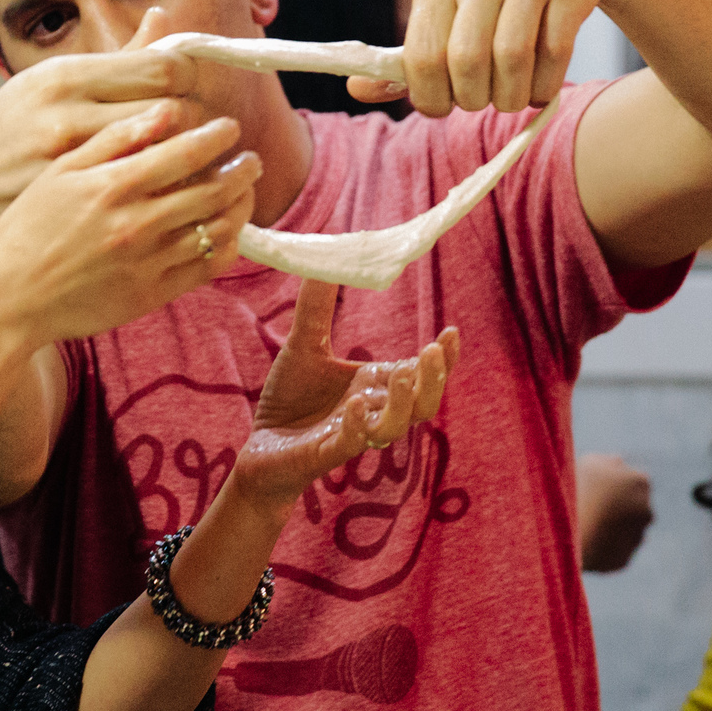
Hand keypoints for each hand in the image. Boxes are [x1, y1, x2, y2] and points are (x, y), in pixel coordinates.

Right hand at [0, 8, 200, 287]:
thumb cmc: (10, 132)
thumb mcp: (51, 85)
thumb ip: (116, 61)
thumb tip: (162, 20)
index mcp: (63, 80)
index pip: (157, 71)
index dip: (192, 80)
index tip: (203, 91)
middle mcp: (67, 122)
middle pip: (171, 118)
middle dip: (206, 128)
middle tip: (226, 136)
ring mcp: (72, 174)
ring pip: (170, 168)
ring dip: (207, 171)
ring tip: (225, 171)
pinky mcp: (77, 215)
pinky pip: (152, 210)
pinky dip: (185, 208)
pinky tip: (197, 205)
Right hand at [0, 100, 260, 344]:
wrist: (9, 298)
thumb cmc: (29, 228)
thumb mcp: (60, 172)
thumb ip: (114, 139)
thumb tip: (163, 110)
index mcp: (113, 185)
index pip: (185, 151)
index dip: (216, 137)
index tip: (228, 128)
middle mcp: (136, 223)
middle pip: (212, 190)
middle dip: (241, 170)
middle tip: (250, 159)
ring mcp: (148, 261)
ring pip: (218, 228)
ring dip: (241, 206)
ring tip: (244, 191)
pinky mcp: (152, 294)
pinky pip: (207, 267)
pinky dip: (228, 246)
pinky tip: (227, 233)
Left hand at [230, 279, 458, 512]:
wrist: (260, 449)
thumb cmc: (289, 400)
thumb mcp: (303, 345)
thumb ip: (316, 305)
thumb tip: (327, 256)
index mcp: (375, 386)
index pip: (421, 374)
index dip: (443, 358)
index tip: (452, 331)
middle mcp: (373, 411)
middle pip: (423, 404)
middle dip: (434, 379)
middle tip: (435, 350)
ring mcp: (353, 435)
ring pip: (395, 427)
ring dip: (404, 402)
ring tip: (403, 371)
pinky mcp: (326, 454)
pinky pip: (352, 444)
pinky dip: (358, 426)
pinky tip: (355, 404)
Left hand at [356, 0, 623, 117]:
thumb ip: (405, 51)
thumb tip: (356, 90)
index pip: (422, 55)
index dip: (429, 96)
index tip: (442, 106)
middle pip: (467, 61)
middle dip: (472, 99)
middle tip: (480, 101)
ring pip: (512, 59)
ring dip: (510, 97)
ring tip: (511, 98)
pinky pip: (555, 53)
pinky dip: (544, 85)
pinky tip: (539, 87)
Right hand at [576, 453, 653, 571]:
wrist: (563, 532)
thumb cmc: (575, 490)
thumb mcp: (588, 463)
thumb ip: (608, 461)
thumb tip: (618, 463)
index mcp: (640, 482)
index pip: (634, 480)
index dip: (615, 483)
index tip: (596, 486)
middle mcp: (646, 511)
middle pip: (634, 506)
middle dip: (619, 506)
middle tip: (591, 505)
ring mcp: (636, 538)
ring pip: (627, 530)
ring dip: (613, 527)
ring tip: (585, 524)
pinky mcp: (623, 560)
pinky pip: (615, 551)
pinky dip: (605, 547)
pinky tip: (585, 541)